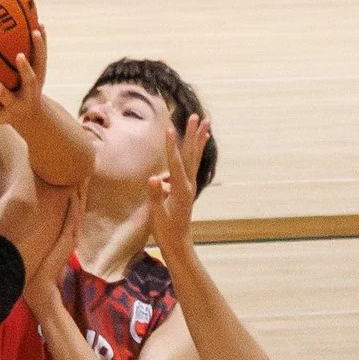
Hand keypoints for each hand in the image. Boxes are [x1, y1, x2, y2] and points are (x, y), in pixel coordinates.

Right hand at [0, 22, 50, 139]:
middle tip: (20, 56)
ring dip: (38, 47)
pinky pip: (42, 51)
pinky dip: (42, 38)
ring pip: (40, 62)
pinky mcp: (42, 68)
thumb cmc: (1, 114)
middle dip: (26, 69)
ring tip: (34, 30)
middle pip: (30, 81)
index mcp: (14, 104)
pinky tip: (38, 21)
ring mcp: (38, 79)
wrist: (30, 113)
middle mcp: (28, 92)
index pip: (9, 100)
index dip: (5, 94)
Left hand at [27, 186, 82, 309]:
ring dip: (80, 194)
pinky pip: (72, 219)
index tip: (75, 180)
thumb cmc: (38, 269)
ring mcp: (70, 237)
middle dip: (81, 190)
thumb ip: (41, 236)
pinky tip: (74, 194)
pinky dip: (73, 207)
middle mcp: (71, 234)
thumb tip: (28, 223)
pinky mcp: (67, 240)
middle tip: (83, 172)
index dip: (76, 195)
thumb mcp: (41, 247)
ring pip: (78, 211)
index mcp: (66, 235)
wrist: (41, 286)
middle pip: (78, 207)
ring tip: (83, 178)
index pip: (73, 211)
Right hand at [146, 115, 206, 254]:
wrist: (178, 242)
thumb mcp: (157, 215)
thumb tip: (152, 179)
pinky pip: (194, 164)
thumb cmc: (165, 231)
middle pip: (190, 155)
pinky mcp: (188, 187)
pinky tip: (201, 141)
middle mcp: (188, 184)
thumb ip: (154, 197)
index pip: (175, 163)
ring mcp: (190, 185)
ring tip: (206, 122)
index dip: (171, 146)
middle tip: (196, 117)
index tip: (169, 129)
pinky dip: (198, 150)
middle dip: (193, 135)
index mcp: (180, 190)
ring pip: (195, 157)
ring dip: (199, 139)